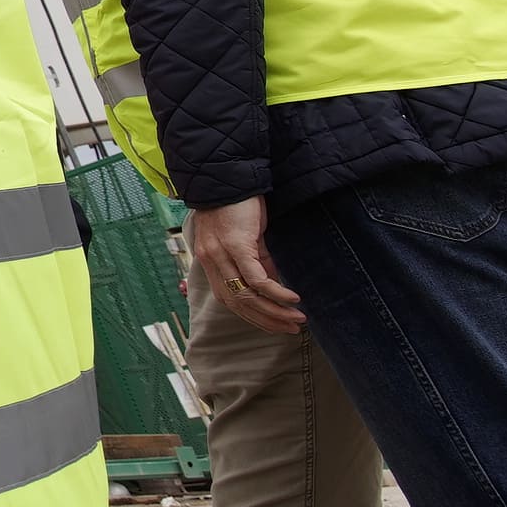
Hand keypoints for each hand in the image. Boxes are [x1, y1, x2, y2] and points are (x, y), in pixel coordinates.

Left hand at [188, 196, 304, 334]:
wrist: (226, 176)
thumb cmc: (235, 205)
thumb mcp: (244, 238)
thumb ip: (255, 261)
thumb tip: (272, 284)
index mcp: (210, 261)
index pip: (228, 299)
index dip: (252, 316)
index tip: (275, 326)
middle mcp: (211, 261)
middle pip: (237, 303)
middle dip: (266, 320)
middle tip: (291, 329)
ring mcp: (221, 254)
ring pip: (246, 295)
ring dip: (274, 311)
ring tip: (297, 319)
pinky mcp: (236, 244)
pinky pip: (256, 277)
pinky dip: (275, 292)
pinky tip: (292, 299)